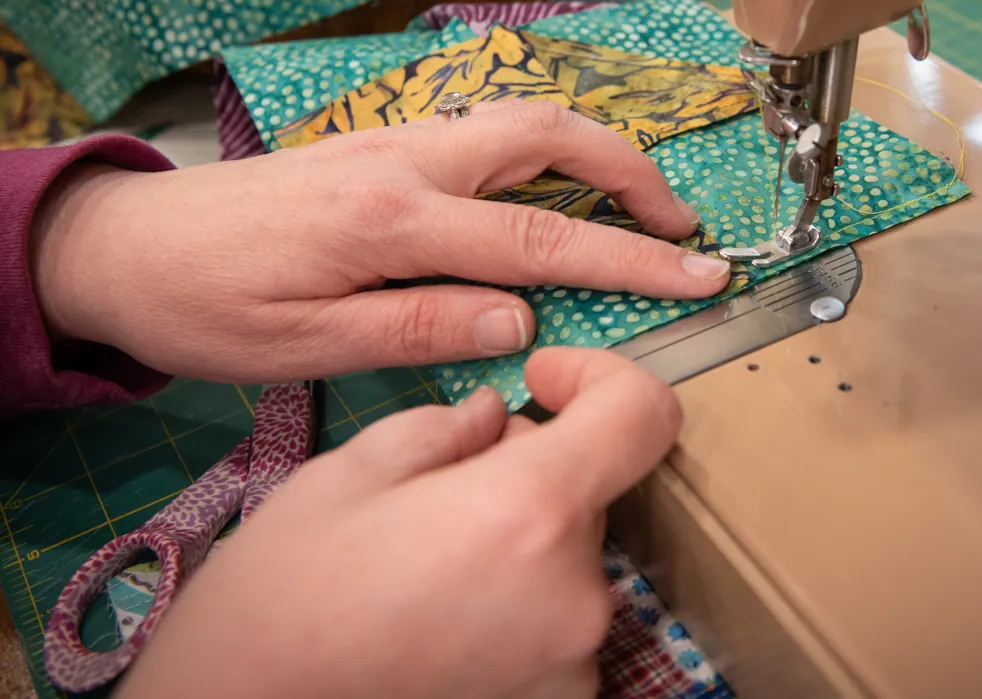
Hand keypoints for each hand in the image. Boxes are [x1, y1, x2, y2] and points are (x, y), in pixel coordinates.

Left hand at [31, 101, 727, 381]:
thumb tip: (521, 319)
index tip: (701, 273)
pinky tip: (551, 186)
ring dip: (591, 151)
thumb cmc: (207, 306)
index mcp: (390, 221)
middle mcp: (405, 161)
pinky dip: (542, 149)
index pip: (539, 242)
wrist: (130, 244)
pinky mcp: (380, 143)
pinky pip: (483, 131)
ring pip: (519, 120)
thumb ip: (418, 328)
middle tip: (681, 225)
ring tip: (635, 202)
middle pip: (547, 136)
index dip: (631, 260)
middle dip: (631, 173)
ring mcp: (393, 141)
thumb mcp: (303, 346)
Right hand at [117, 347, 681, 698]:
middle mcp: (575, 596)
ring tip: (427, 557)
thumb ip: (448, 426)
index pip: (641, 414)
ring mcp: (572, 665)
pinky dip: (516, 595)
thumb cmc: (281, 596)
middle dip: (529, 467)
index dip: (601, 375)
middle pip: (588, 488)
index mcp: (527, 514)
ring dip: (518, 535)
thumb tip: (498, 417)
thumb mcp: (354, 470)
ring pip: (567, 553)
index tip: (543, 379)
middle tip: (440, 486)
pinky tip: (440, 609)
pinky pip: (556, 616)